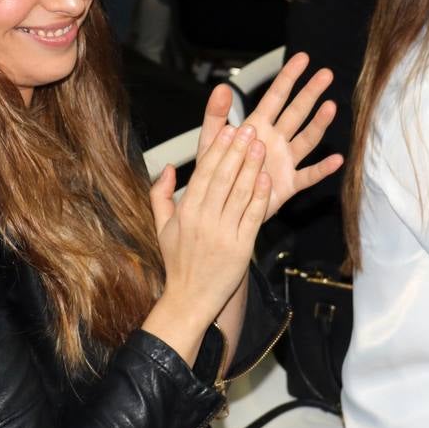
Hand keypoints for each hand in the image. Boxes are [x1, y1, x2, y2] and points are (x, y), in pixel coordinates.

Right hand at [147, 123, 270, 349]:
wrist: (190, 299)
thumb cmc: (178, 262)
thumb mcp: (162, 227)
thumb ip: (161, 195)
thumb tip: (169, 168)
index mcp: (186, 212)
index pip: (204, 173)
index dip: (218, 150)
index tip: (229, 129)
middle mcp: (203, 221)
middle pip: (223, 178)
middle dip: (237, 151)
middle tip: (250, 128)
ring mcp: (223, 234)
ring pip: (239, 194)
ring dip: (251, 168)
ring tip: (261, 146)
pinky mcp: (241, 248)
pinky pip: (252, 217)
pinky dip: (260, 197)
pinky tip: (267, 179)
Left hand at [195, 53, 341, 218]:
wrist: (219, 204)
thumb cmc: (216, 170)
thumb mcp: (211, 141)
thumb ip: (215, 115)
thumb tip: (222, 87)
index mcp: (257, 126)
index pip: (275, 97)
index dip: (288, 77)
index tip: (303, 58)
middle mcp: (275, 140)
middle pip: (296, 112)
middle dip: (311, 93)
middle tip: (327, 74)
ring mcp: (284, 161)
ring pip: (306, 139)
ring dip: (319, 124)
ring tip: (331, 106)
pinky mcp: (288, 184)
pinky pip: (309, 175)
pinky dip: (323, 169)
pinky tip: (336, 160)